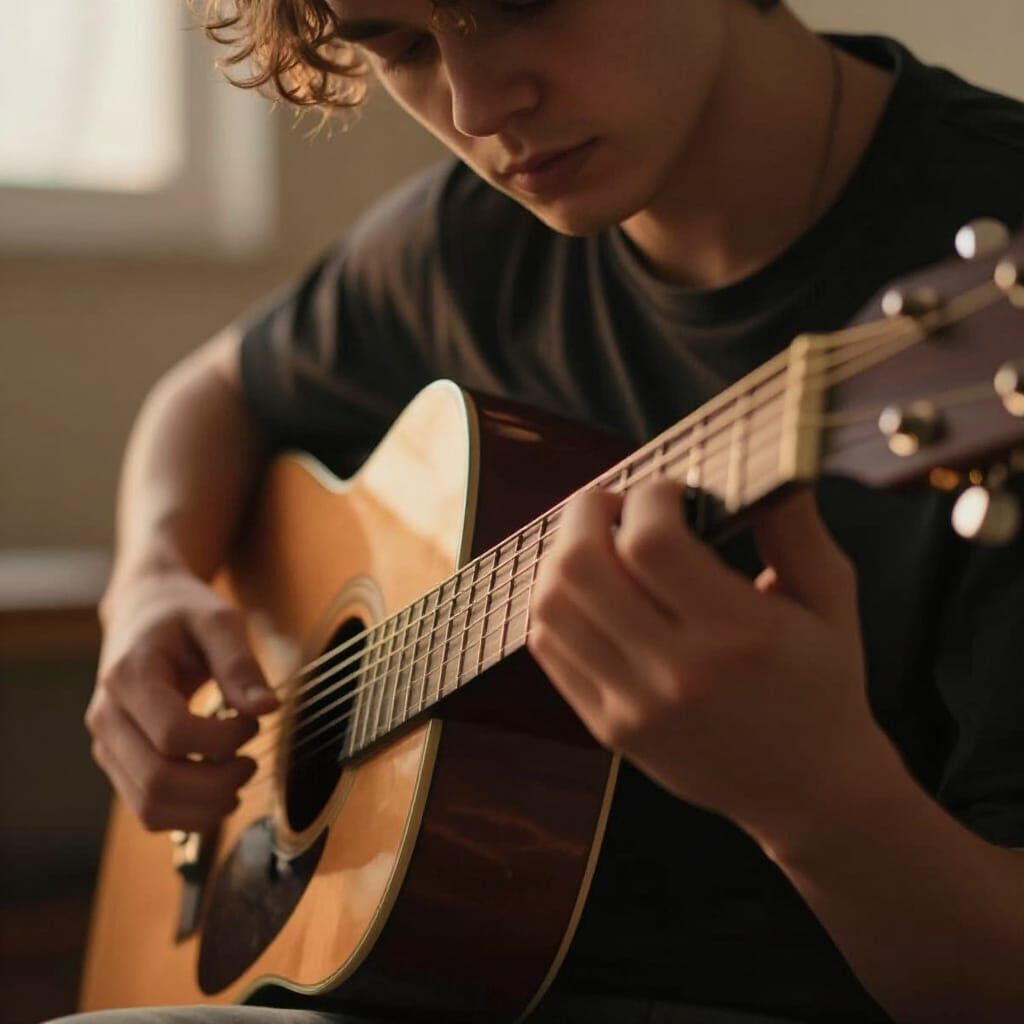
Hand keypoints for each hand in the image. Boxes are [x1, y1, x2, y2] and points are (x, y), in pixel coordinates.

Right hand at [86, 571, 277, 832]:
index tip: (253, 722)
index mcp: (129, 676)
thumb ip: (241, 664)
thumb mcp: (219, 620)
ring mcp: (107, 744)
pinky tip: (219, 790)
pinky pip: (147, 809)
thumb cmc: (183, 612)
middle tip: (252, 762)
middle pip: (158, 781)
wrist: (143, 608)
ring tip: (239, 780)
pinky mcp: (118, 761)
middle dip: (217, 783)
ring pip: (149, 807)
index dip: (223, 740)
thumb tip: (268, 709)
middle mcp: (107, 717)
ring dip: (203, 808)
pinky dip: (187, 814)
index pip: (173, 735)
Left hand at [527, 480, 884, 853]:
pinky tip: (589, 591)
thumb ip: (796, 528)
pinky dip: (554, 604)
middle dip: (586, 511)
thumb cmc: (824, 686)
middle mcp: (678, 674)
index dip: (648, 497)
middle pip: (581, 567)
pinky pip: (549, 649)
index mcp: (740, 635)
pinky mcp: (607, 728)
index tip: (668, 491)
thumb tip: (769, 467)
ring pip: (552, 606)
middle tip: (614, 503)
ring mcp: (633, 707)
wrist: (808, 791)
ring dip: (562, 555)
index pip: (652, 544)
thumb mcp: (831, 601)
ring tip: (597, 543)